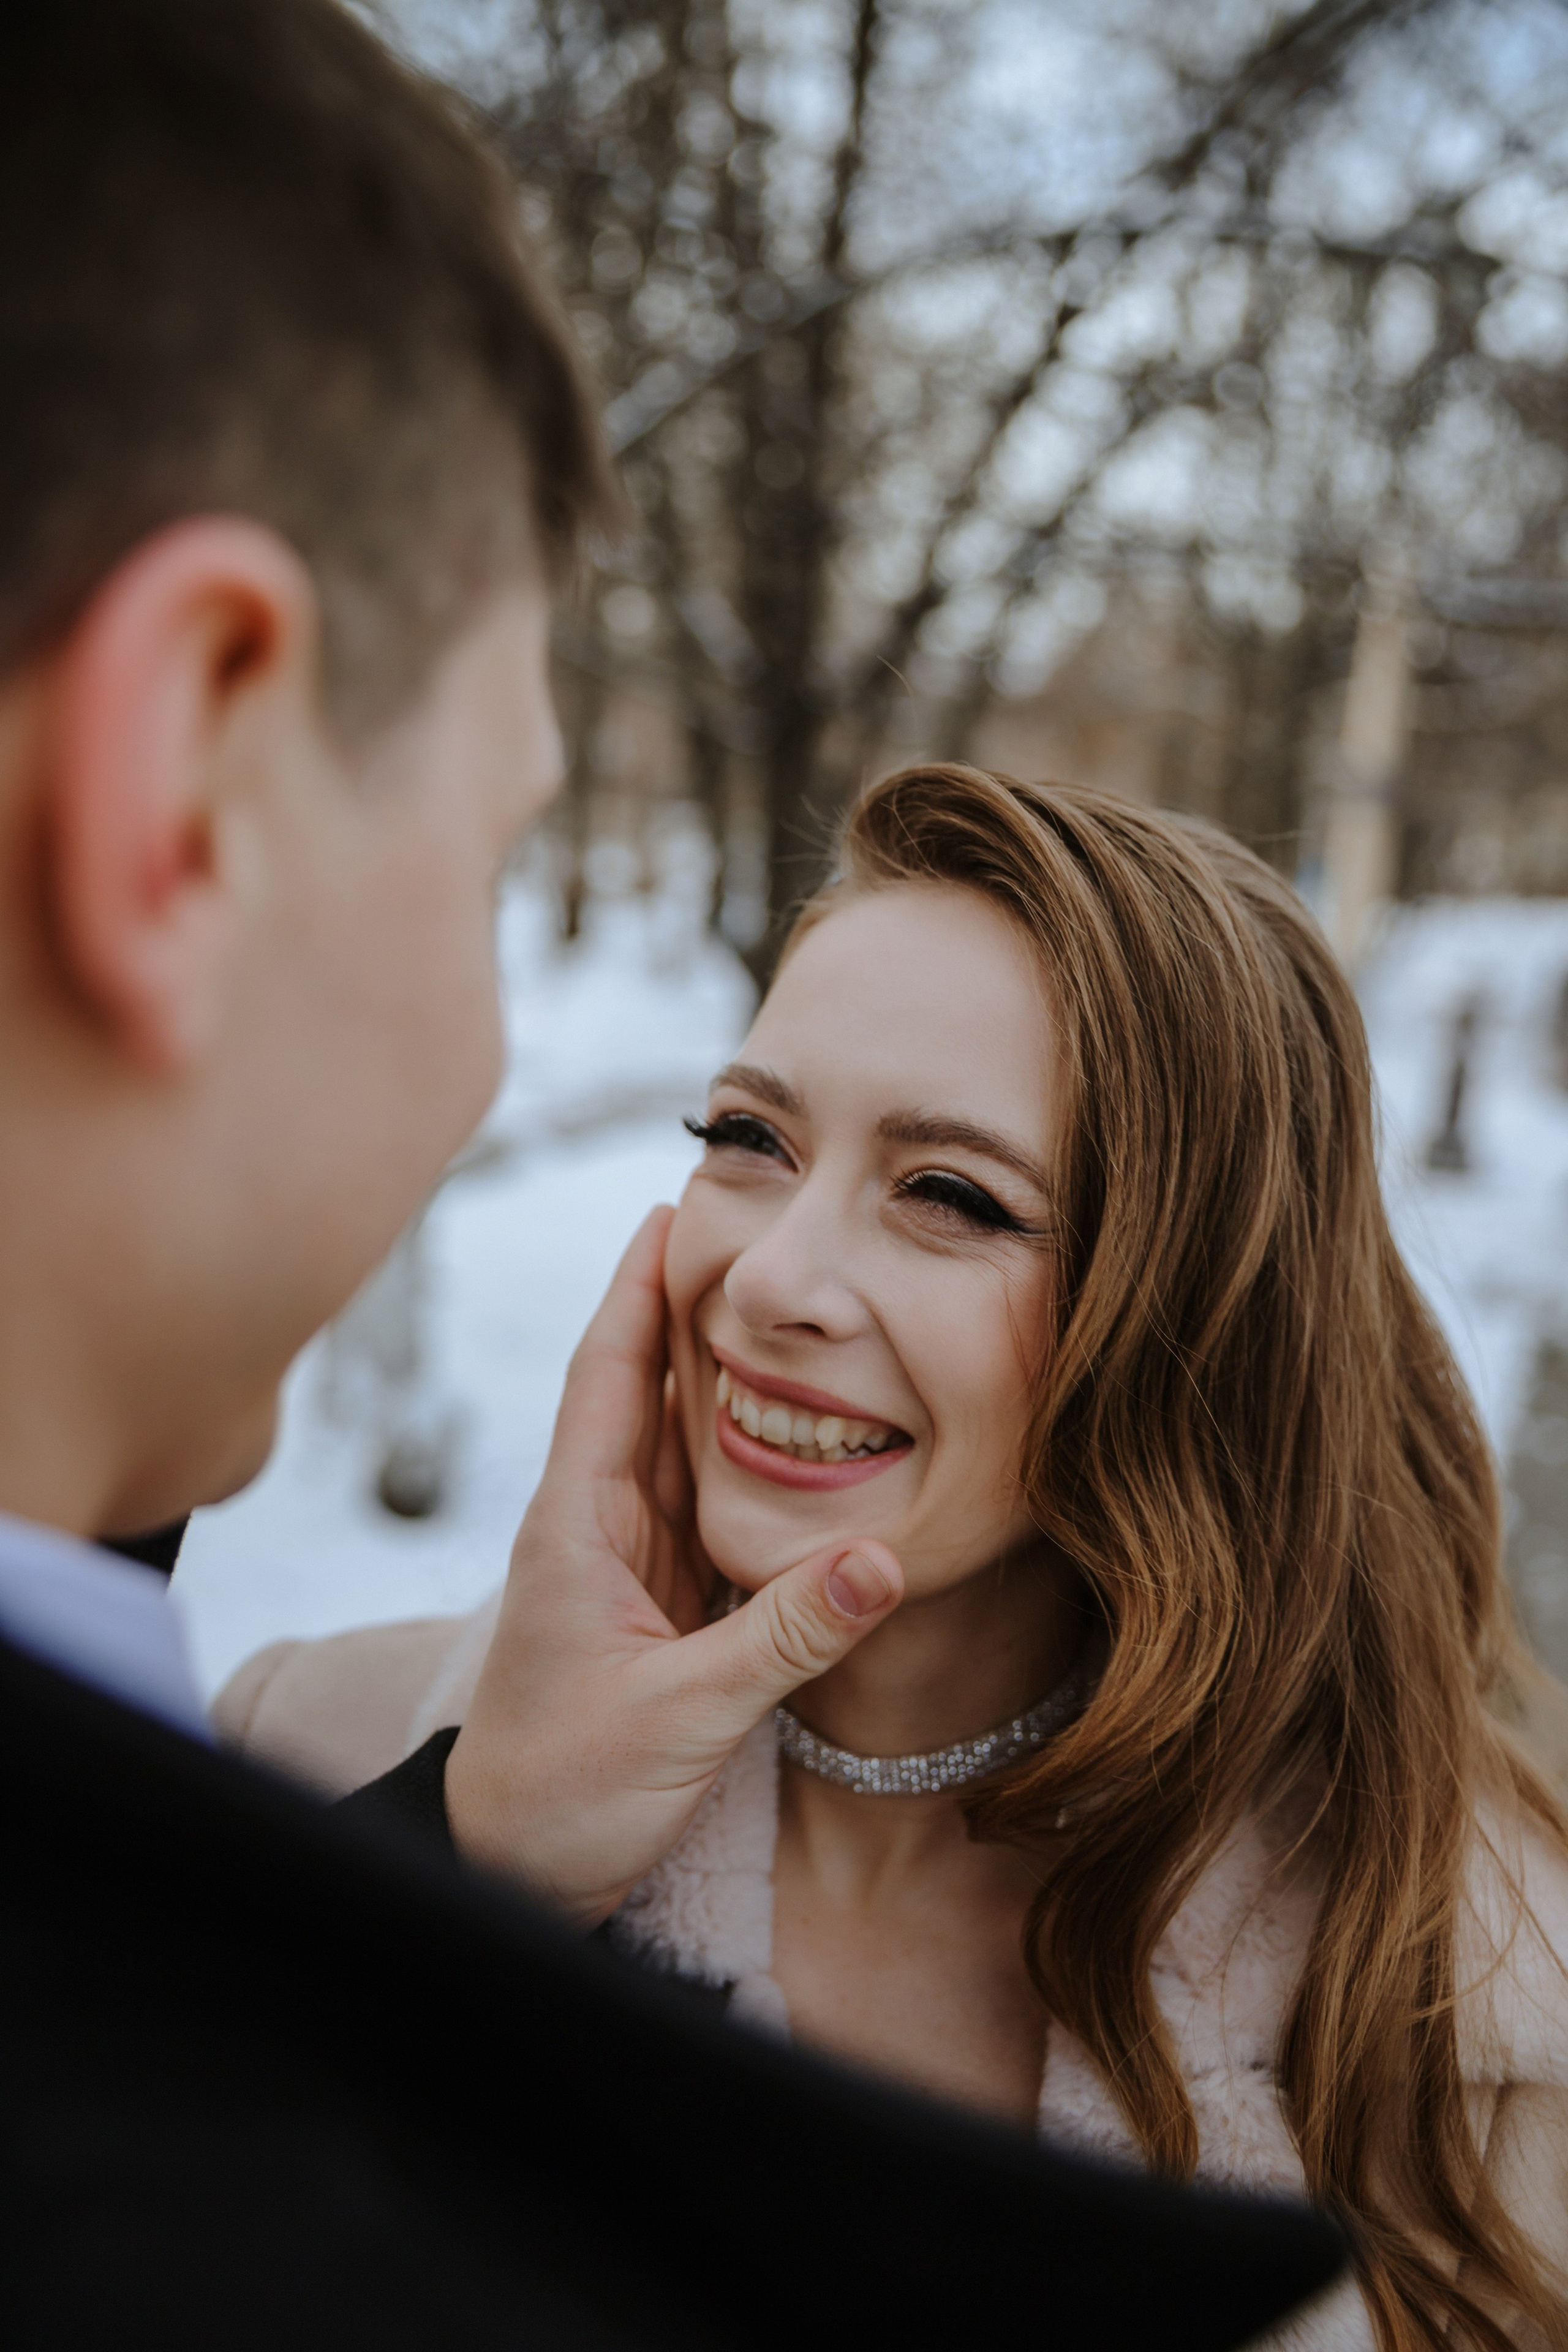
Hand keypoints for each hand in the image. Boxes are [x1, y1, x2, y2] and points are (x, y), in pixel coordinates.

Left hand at [444, 1206, 902, 1922]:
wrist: (510, 1873)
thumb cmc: (561, 1794)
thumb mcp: (679, 1716)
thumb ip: (781, 1640)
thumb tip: (883, 1560)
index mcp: (577, 1529)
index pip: (608, 1379)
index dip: (637, 1291)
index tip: (668, 1208)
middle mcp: (600, 1532)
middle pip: (648, 1395)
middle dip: (691, 1311)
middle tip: (748, 1230)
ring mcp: (629, 1571)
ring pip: (683, 1452)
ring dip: (724, 1383)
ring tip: (785, 1307)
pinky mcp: (660, 1614)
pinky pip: (710, 1516)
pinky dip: (749, 1469)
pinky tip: (793, 1438)